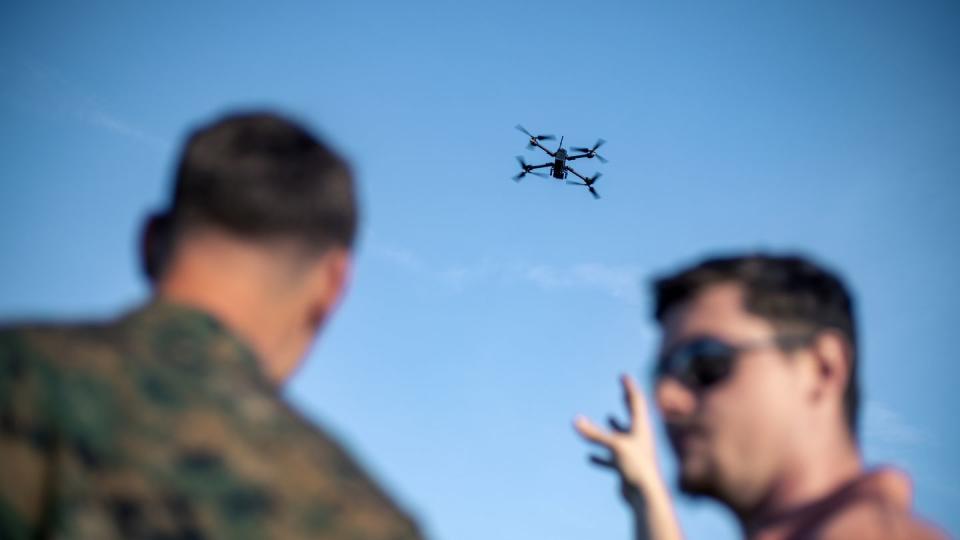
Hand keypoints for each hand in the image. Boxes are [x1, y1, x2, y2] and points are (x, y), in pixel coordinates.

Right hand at [574, 374, 661, 503]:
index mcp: (641, 428)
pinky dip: (601, 455)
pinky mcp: (626, 468)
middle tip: (623, 390)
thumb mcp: (614, 445)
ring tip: (609, 417)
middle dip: (627, 402)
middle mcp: (639, 439)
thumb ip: (594, 433)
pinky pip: (612, 458)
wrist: (645, 495)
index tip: (623, 376)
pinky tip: (589, 457)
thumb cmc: (636, 466)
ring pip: (623, 436)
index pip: (636, 401)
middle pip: (634, 415)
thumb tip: (575, 420)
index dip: (629, 388)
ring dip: (616, 426)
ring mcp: (633, 453)